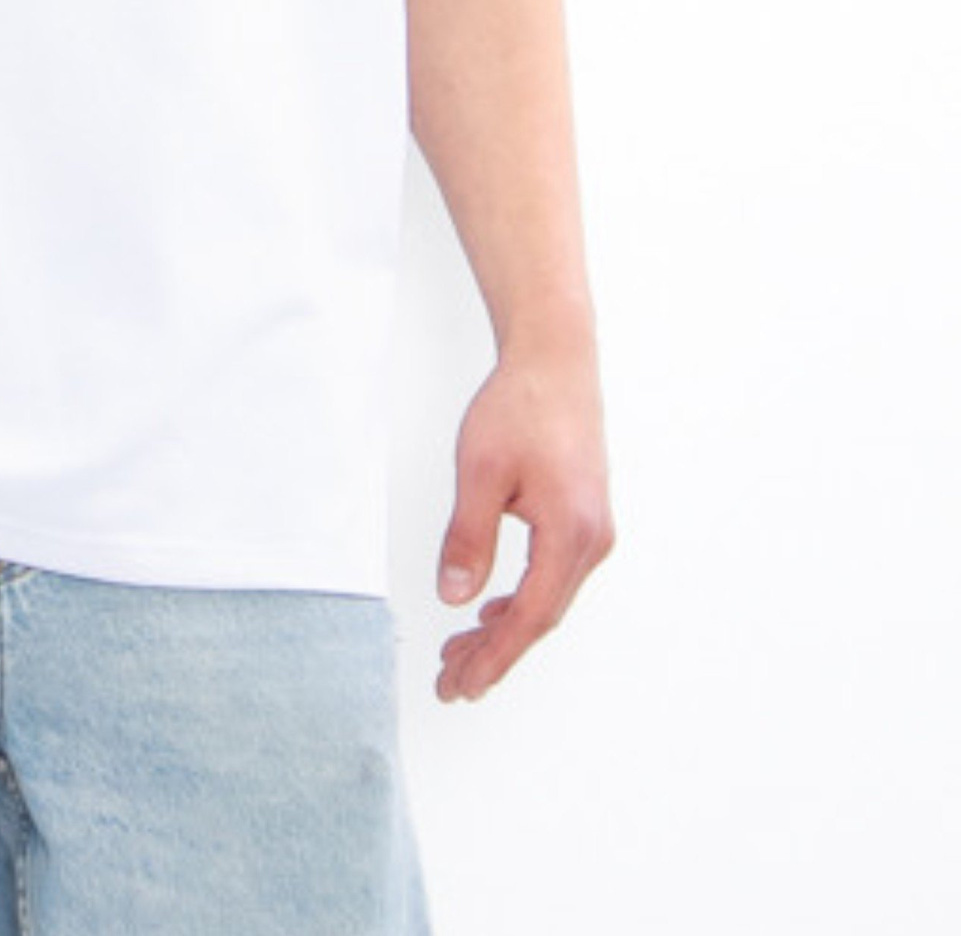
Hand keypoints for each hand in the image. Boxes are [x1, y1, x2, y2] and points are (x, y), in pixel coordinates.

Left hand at [434, 345, 614, 702]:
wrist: (555, 360)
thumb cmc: (521, 406)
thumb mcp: (480, 472)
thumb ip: (468, 538)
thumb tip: (454, 597)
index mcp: (571, 533)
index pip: (530, 617)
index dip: (494, 657)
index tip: (462, 684)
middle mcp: (592, 540)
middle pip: (541, 616)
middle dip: (495, 653)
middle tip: (452, 680)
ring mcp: (593, 531)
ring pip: (547, 598)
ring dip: (505, 628)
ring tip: (460, 652)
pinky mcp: (584, 518)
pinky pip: (552, 576)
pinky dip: (521, 599)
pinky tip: (492, 609)